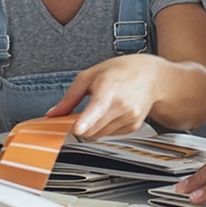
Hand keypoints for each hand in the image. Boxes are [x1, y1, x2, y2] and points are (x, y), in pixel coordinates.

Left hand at [45, 54, 163, 137]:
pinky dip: (105, 127)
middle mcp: (122, 105)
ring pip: (99, 134)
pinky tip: (113, 112)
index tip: (78, 127)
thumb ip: (70, 97)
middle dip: (81, 125)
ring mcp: (129, 117)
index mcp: (109, 88)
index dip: (86, 120)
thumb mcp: (90, 75)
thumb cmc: (121, 71)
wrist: (151, 76)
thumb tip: (53, 113)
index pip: (97, 108)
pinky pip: (110, 134)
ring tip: (102, 107)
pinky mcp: (133, 126)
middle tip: (83, 111)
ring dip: (93, 127)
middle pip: (91, 129)